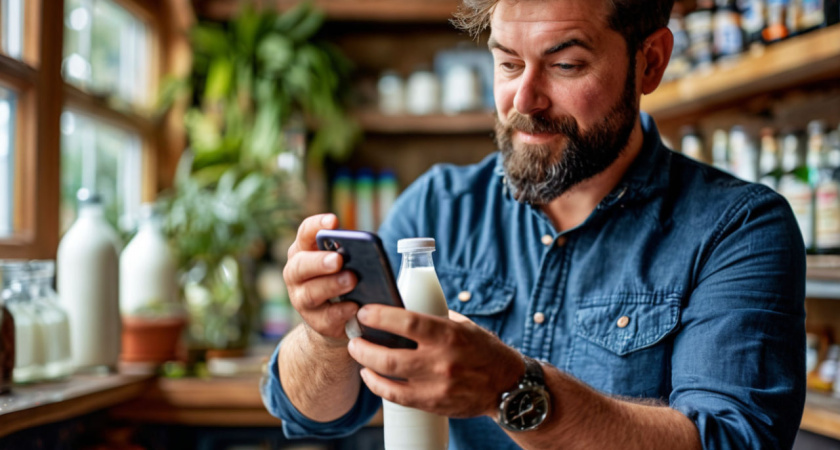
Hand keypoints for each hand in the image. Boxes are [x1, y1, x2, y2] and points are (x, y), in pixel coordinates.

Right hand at [283, 214, 358, 347]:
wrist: (334, 319)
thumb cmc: (341, 280)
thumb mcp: (344, 263)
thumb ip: (350, 254)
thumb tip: (368, 251)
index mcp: (303, 252)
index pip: (304, 233)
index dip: (316, 226)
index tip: (334, 222)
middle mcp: (296, 274)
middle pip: (301, 265)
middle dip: (320, 261)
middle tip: (339, 259)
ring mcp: (302, 299)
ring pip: (311, 293)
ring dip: (332, 285)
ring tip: (352, 280)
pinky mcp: (315, 322)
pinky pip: (326, 317)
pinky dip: (341, 312)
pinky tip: (355, 307)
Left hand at [346, 305, 524, 418]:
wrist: (507, 386)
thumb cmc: (484, 350)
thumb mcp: (464, 326)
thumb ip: (436, 318)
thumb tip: (403, 306)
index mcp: (449, 335)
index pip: (407, 323)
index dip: (381, 316)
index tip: (365, 312)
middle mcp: (442, 361)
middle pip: (390, 354)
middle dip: (364, 345)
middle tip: (354, 335)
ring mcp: (436, 386)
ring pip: (389, 377)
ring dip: (366, 363)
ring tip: (358, 352)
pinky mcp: (433, 404)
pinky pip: (397, 397)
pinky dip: (378, 385)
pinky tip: (370, 375)